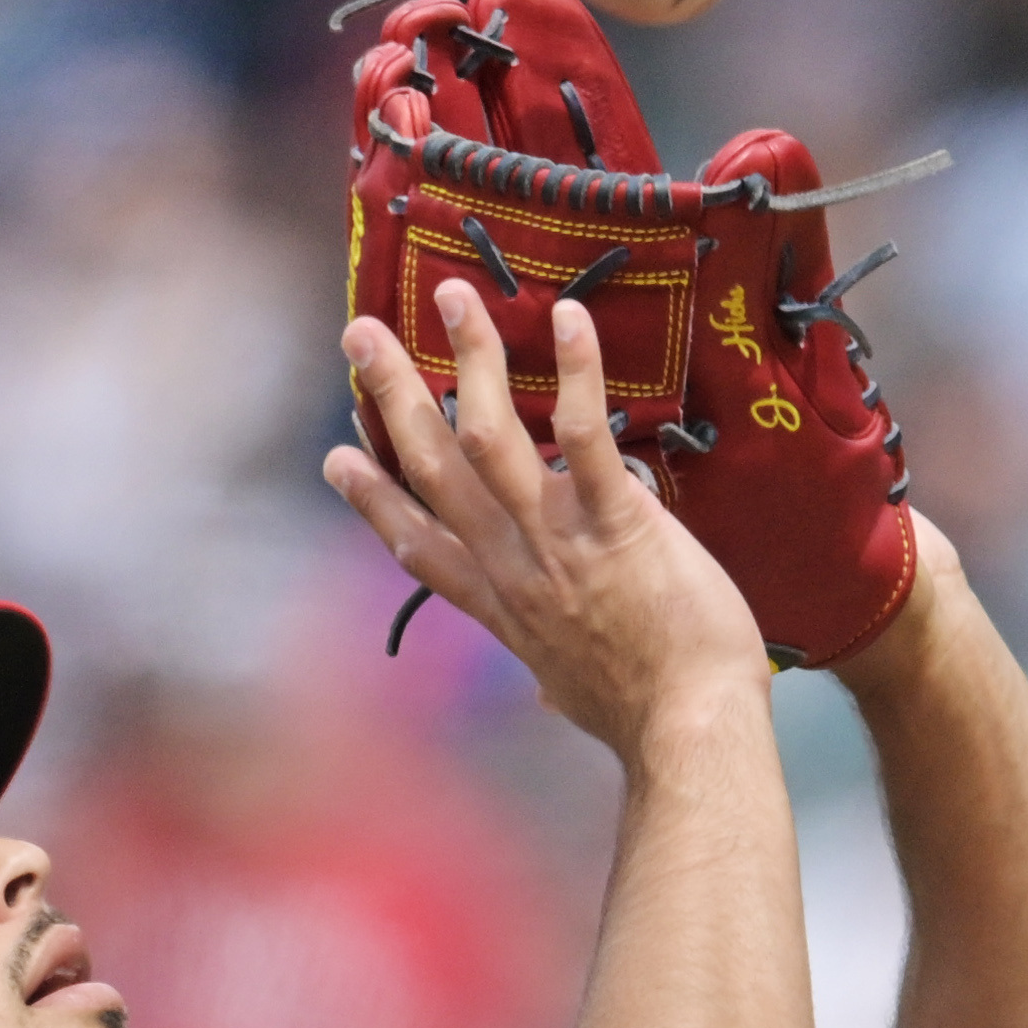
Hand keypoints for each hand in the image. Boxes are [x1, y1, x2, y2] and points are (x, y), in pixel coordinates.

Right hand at [328, 280, 767, 756]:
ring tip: (453, 295)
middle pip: (434, 468)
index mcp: (500, 606)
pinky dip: (574, 373)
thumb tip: (546, 686)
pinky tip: (565, 318)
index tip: (339, 458)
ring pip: (490, 437)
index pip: (420, 543)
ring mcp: (558, 542)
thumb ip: (552, 669)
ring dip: (468, 360)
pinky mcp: (615, 522)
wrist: (688, 731)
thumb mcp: (573, 693)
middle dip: (393, 396)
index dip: (374, 498)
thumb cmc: (646, 714)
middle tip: (361, 334)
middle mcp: (513, 566)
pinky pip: (582, 435)